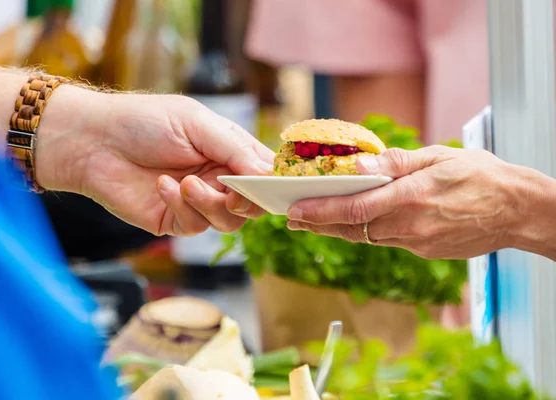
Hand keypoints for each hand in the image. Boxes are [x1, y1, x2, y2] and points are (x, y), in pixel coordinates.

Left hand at [36, 87, 272, 235]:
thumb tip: (268, 174)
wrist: (92, 142)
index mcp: (228, 151)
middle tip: (231, 192)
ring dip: (210, 204)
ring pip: (227, 221)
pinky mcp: (173, 219)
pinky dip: (181, 206)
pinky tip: (162, 186)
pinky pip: (194, 226)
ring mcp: (196, 201)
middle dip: (245, 201)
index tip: (270, 186)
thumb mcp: (196, 124)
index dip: (271, 183)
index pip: (264, 172)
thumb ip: (235, 150)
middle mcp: (217, 178)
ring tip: (186, 183)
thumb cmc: (143, 122)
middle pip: (251, 203)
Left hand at [286, 145, 527, 259]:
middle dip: (318, 225)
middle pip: (352, 229)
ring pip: (367, 238)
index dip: (318, 213)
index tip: (293, 212)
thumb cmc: (482, 176)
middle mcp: (409, 225)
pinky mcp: (425, 251)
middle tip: (292, 220)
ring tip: (316, 221)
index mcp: (410, 197)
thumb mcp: (439, 156)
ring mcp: (417, 243)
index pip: (353, 209)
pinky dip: (369, 232)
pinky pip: (389, 241)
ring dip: (339, 230)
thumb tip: (357, 166)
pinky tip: (359, 223)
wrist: (519, 211)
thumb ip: (395, 162)